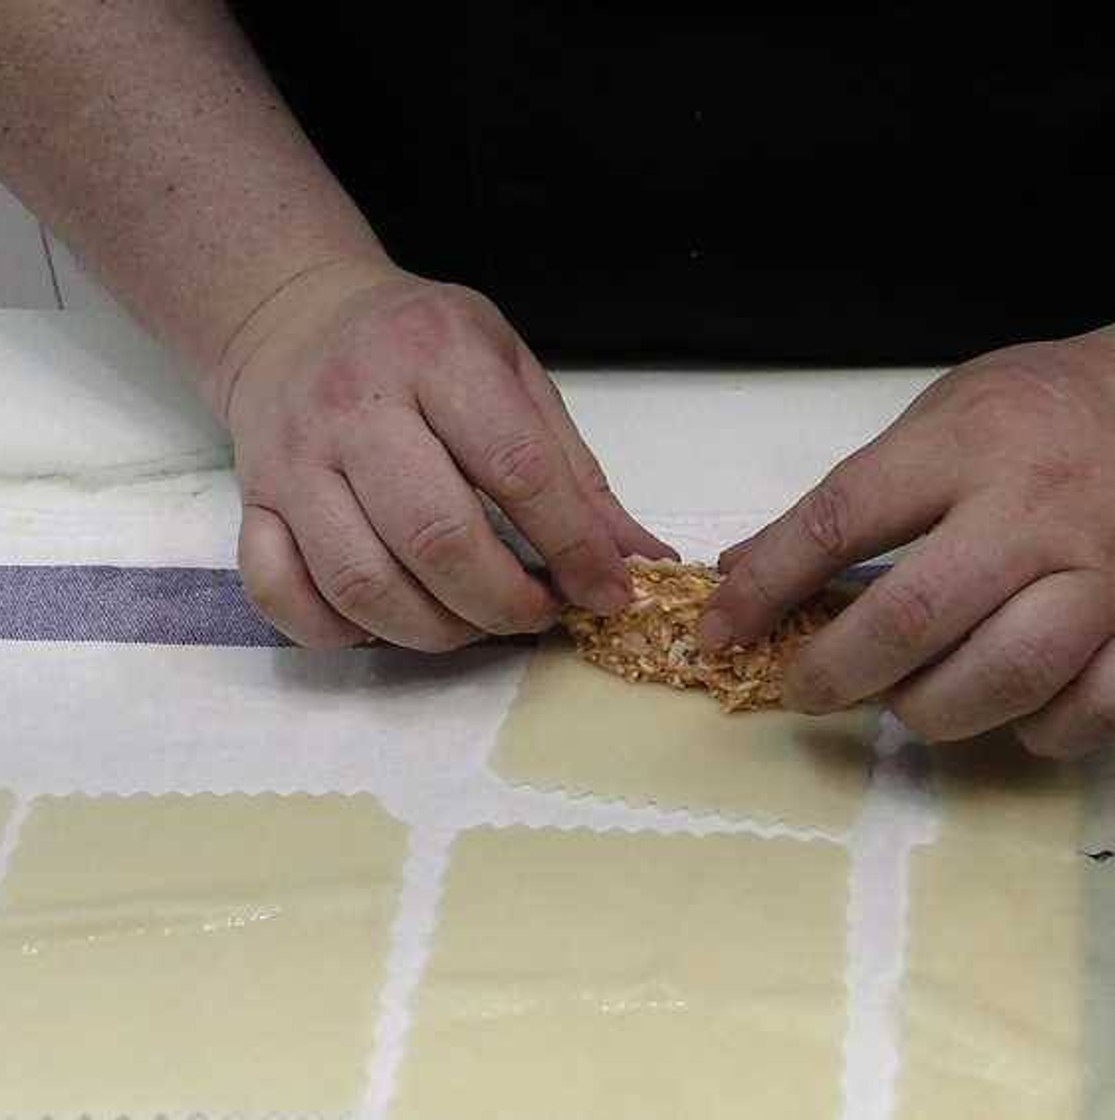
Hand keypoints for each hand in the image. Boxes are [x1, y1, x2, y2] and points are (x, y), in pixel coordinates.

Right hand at [213, 259, 672, 650]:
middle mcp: (355, 405)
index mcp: (437, 357)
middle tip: (538, 613)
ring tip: (474, 621)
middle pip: (436, 536)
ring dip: (434, 629)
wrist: (295, 316)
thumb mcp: (513, 374)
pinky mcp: (251, 502)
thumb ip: (575, 471)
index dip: (574, 546)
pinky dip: (339, 630)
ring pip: (361, 581)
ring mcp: (293, 459)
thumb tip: (641, 559)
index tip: (609, 591)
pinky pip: (282, 594)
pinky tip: (388, 619)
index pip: (517, 469)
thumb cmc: (422, 348)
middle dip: (504, 602)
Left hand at [702, 315, 1114, 756]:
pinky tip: (1010, 715)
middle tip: (802, 689)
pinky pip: (1097, 710)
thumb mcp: (946, 413)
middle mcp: (1036, 514)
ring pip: (1006, 676)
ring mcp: (1107, 577)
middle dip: (835, 672)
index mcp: (971, 446)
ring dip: (930, 711)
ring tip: (901, 702)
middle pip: (916, 616)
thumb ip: (854, 490)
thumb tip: (748, 565)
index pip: (841, 519)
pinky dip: (1043, 732)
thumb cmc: (1057, 407)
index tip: (718, 630)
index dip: (765, 585)